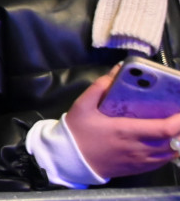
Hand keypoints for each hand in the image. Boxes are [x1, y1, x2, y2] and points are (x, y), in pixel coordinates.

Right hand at [65, 65, 179, 178]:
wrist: (70, 160)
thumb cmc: (79, 131)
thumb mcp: (83, 105)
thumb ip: (100, 86)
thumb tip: (118, 70)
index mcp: (126, 131)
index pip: (164, 129)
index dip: (179, 121)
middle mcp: (138, 148)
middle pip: (174, 142)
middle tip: (178, 114)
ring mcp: (141, 161)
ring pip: (172, 153)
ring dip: (177, 140)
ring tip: (174, 126)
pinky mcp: (139, 169)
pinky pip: (163, 161)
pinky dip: (170, 151)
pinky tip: (165, 140)